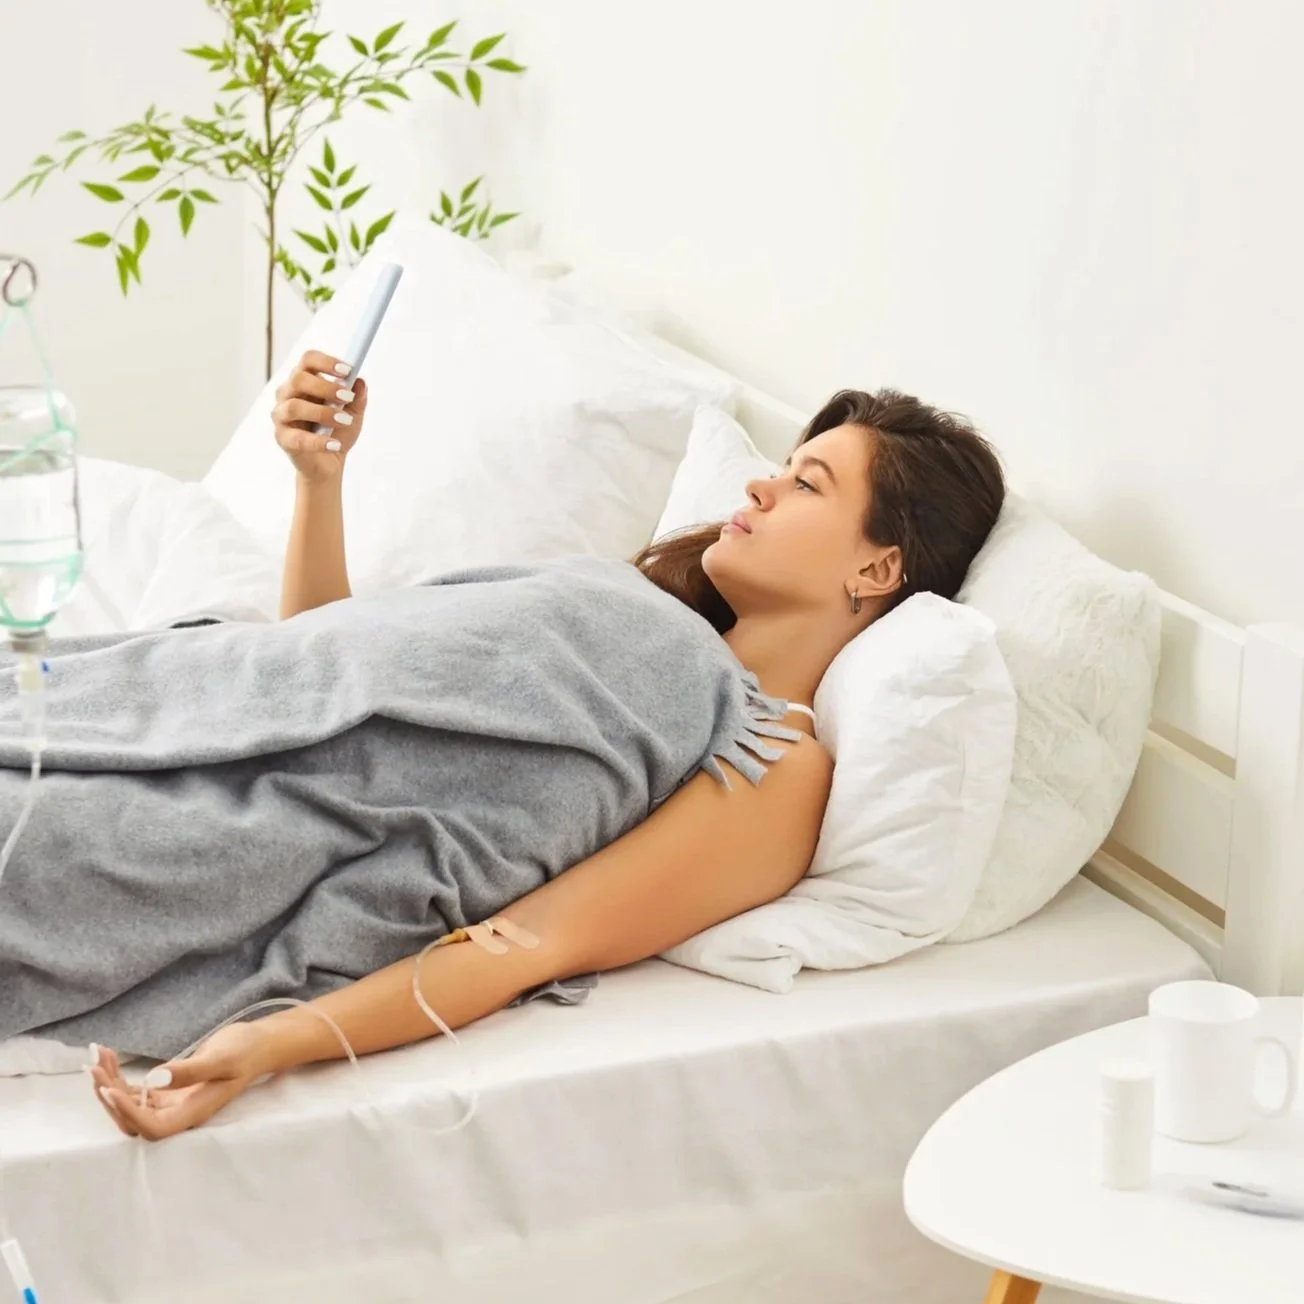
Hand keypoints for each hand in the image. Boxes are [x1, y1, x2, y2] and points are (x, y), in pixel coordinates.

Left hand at [89, 1024, 269, 1140]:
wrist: (256, 1045)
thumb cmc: (245, 1051)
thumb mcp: (221, 1058)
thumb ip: (189, 1070)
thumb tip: (154, 1079)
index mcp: (193, 1113)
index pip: (153, 1128)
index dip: (128, 1114)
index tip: (109, 1089)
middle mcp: (178, 1114)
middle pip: (132, 1120)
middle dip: (109, 1095)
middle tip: (94, 1065)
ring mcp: (170, 1103)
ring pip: (129, 1105)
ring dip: (108, 1083)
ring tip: (97, 1056)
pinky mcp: (165, 1091)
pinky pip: (134, 1090)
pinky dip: (118, 1075)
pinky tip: (109, 1056)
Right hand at [272, 349, 368, 482]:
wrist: (329, 462)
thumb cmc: (337, 431)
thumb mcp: (353, 413)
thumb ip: (357, 398)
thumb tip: (360, 382)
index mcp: (303, 382)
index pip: (308, 360)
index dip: (326, 362)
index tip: (348, 370)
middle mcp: (287, 394)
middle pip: (298, 379)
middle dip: (325, 387)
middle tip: (347, 398)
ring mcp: (281, 416)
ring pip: (294, 407)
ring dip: (323, 413)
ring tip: (345, 420)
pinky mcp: (282, 439)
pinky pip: (297, 438)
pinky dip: (318, 441)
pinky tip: (335, 444)